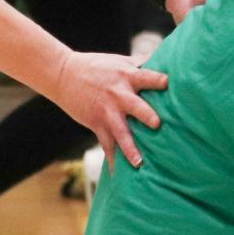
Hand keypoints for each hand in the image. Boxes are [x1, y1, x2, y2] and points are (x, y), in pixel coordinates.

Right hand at [53, 50, 167, 167]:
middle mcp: (119, 94)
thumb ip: (141, 64)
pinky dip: (111, 160)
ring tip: (139, 163)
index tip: (169, 84)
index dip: (159, 80)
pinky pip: (106, 144)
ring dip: (130, 148)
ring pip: (120, 132)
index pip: (147, 77)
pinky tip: (116, 175)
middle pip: (136, 106)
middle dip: (146, 115)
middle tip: (157, 124)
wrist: (64, 74)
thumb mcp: (119, 61)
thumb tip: (167, 58)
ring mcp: (107, 111)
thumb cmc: (96, 66)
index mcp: (127, 76)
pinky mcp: (96, 123)